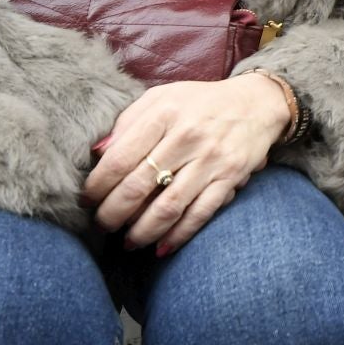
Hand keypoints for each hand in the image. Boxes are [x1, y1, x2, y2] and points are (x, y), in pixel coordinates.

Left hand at [82, 74, 290, 253]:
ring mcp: (210, 159)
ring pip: (168, 207)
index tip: (88, 199)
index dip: (99, 185)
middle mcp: (186, 136)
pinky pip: (200, 214)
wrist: (255, 103)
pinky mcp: (229, 178)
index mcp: (163, 112)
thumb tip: (97, 153)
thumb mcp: (161, 97)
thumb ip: (128, 122)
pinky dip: (178, 235)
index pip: (120, 158)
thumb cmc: (199, 102)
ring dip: (142, 231)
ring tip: (128, 242)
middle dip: (113, 213)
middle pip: (139, 186)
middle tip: (102, 225)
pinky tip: (161, 247)